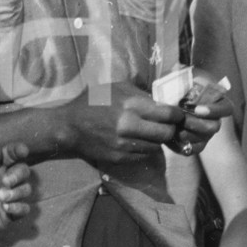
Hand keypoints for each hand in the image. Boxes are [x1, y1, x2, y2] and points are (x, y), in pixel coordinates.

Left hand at [0, 144, 32, 243]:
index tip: (23, 151)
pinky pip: (24, 209)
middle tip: (6, 181)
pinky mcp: (10, 214)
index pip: (11, 155)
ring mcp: (9, 197)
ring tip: (1, 197)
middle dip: (18, 174)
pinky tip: (6, 208)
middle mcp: (5, 181)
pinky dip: (19, 207)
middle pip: (23, 171)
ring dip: (17, 192)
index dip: (18, 150)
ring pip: (26, 189)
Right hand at [60, 84, 203, 163]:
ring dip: (157, 140)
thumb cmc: (92, 102)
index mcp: (131, 104)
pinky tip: (135, 140)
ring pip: (157, 146)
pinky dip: (144, 148)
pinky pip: (143, 154)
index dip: (177, 115)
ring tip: (149, 132)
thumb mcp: (117, 88)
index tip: (177, 115)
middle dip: (171, 129)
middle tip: (167, 126)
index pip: (168, 114)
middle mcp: (130, 125)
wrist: (69, 127)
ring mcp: (125, 144)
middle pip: (167, 133)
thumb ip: (141, 95)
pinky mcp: (120, 157)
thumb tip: (162, 102)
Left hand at [166, 76, 231, 156]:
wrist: (159, 104)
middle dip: (196, 124)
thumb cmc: (171, 87)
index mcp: (216, 101)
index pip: (226, 108)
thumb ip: (181, 73)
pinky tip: (170, 136)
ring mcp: (205, 133)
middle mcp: (214, 119)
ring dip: (187, 134)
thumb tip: (180, 69)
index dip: (214, 110)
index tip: (197, 109)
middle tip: (180, 119)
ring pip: (203, 140)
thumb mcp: (176, 77)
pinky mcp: (195, 144)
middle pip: (214, 127)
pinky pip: (193, 150)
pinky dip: (181, 145)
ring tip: (173, 126)